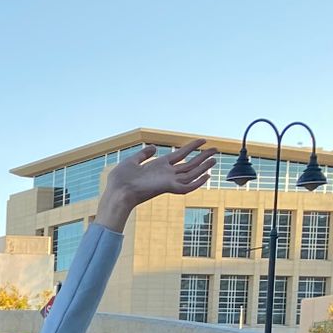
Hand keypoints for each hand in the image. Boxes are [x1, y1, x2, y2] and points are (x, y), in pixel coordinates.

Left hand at [97, 143, 214, 229]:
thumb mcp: (132, 161)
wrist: (116, 192)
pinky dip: (197, 183)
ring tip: (215, 159)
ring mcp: (167, 180)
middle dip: (202, 157)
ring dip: (203, 167)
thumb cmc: (120, 180)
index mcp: (158, 166)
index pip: (179, 154)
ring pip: (191, 174)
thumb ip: (144, 154)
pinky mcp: (167, 187)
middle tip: (216, 149)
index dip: (191, 147)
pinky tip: (207, 176)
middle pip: (189, 164)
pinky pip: (186, 187)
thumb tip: (153, 147)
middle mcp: (165, 173)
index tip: (202, 141)